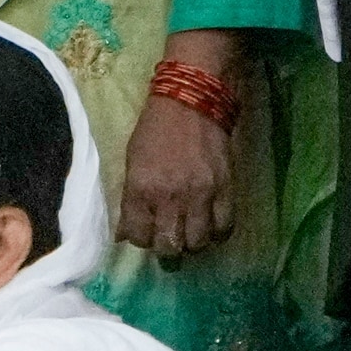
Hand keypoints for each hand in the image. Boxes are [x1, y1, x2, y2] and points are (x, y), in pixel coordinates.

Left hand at [117, 84, 238, 260]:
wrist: (192, 100)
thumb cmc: (155, 129)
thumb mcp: (132, 161)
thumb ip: (130, 200)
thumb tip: (125, 234)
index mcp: (141, 188)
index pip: (138, 237)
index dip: (140, 239)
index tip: (145, 231)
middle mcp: (169, 197)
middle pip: (169, 247)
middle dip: (166, 250)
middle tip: (169, 241)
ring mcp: (200, 195)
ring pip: (197, 243)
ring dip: (192, 243)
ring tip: (190, 233)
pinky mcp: (225, 189)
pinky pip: (224, 228)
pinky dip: (217, 233)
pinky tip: (211, 226)